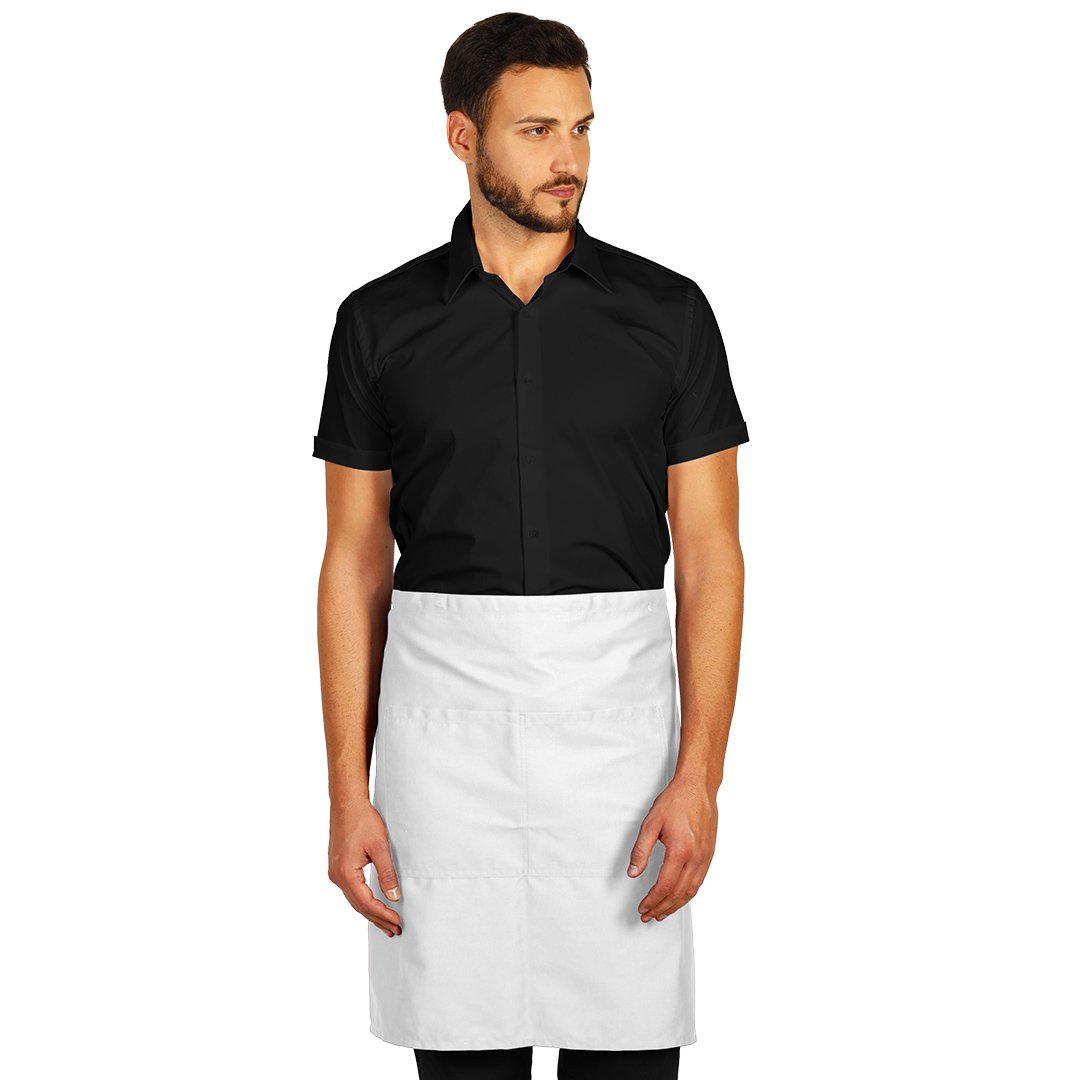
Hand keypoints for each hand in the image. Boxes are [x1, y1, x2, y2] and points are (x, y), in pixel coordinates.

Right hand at [328, 797, 402, 937]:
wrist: (347, 803)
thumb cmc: (363, 821)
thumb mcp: (380, 846)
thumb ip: (387, 873)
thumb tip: (393, 897)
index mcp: (345, 873)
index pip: (366, 902)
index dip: (382, 914)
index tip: (397, 922)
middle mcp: (336, 876)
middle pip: (358, 905)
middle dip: (377, 919)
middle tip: (395, 930)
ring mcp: (335, 872)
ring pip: (354, 900)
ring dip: (370, 912)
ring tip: (386, 924)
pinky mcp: (338, 867)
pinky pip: (351, 891)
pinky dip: (363, 900)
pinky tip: (373, 905)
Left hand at [627, 775, 716, 921]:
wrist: (698, 787)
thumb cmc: (676, 801)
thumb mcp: (651, 823)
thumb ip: (641, 851)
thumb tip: (632, 872)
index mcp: (680, 850)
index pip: (664, 886)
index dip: (652, 900)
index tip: (643, 907)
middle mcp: (696, 857)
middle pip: (678, 894)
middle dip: (662, 908)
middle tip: (648, 915)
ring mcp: (705, 857)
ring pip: (691, 891)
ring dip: (675, 905)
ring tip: (662, 913)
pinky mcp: (709, 855)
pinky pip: (699, 882)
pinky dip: (688, 894)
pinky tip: (679, 897)